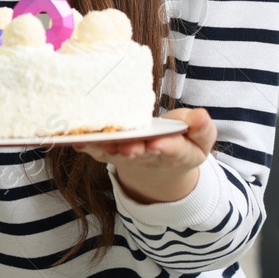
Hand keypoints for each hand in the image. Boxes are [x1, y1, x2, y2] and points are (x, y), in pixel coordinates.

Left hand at [66, 107, 215, 204]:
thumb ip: (202, 128)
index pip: (171, 150)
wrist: (162, 161)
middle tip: (126, 147)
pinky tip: (76, 140)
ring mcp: (127, 156)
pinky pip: (96, 150)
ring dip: (104, 148)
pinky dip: (86, 146)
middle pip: (139, 154)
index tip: (156, 143)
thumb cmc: (184, 141)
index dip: (164, 147)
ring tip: (95, 140)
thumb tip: (201, 117)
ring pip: (114, 153)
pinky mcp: (109, 152)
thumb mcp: (201, 137)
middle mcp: (149, 158)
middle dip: (132, 150)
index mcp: (176, 152)